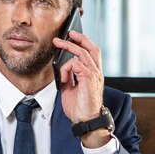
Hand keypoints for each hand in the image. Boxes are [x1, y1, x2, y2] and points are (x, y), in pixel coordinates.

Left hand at [53, 31, 109, 147]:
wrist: (86, 121)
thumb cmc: (80, 108)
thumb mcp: (71, 89)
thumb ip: (69, 77)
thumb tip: (62, 68)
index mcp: (93, 74)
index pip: (92, 53)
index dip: (83, 43)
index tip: (72, 37)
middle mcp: (96, 72)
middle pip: (92, 47)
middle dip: (80, 37)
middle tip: (69, 32)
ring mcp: (94, 75)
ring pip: (82, 52)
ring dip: (69, 46)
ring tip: (58, 44)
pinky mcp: (89, 79)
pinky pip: (75, 64)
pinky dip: (66, 68)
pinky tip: (63, 78)